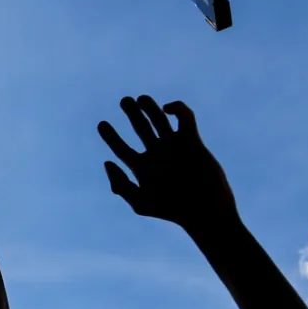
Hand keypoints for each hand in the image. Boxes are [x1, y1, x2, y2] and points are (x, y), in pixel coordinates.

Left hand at [98, 96, 237, 231]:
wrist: (205, 209)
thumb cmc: (172, 210)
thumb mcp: (141, 203)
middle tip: (124, 101)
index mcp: (142, 168)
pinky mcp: (193, 141)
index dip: (111, 136)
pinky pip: (185, 118)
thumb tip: (107, 162)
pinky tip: (167, 109)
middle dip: (132, 113)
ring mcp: (175, 147)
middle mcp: (157, 155)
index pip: (122, 148)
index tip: (102, 124)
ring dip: (150, 107)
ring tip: (141, 98)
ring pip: (160, 120)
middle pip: (141, 129)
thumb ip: (121, 185)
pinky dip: (178, 109)